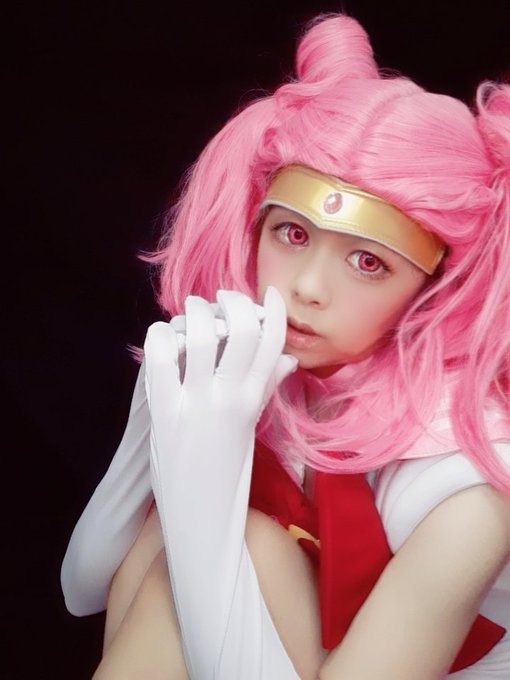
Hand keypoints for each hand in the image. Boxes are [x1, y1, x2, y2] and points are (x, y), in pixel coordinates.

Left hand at [142, 287, 296, 676]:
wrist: (201, 516)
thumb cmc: (229, 471)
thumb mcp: (252, 427)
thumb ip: (266, 388)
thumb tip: (290, 358)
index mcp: (255, 402)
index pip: (273, 343)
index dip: (273, 311)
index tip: (269, 295)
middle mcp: (230, 399)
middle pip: (240, 329)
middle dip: (232, 302)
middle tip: (222, 299)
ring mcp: (196, 405)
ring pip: (198, 333)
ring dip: (194, 312)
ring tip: (190, 312)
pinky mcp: (164, 413)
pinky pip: (159, 356)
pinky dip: (159, 335)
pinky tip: (162, 337)